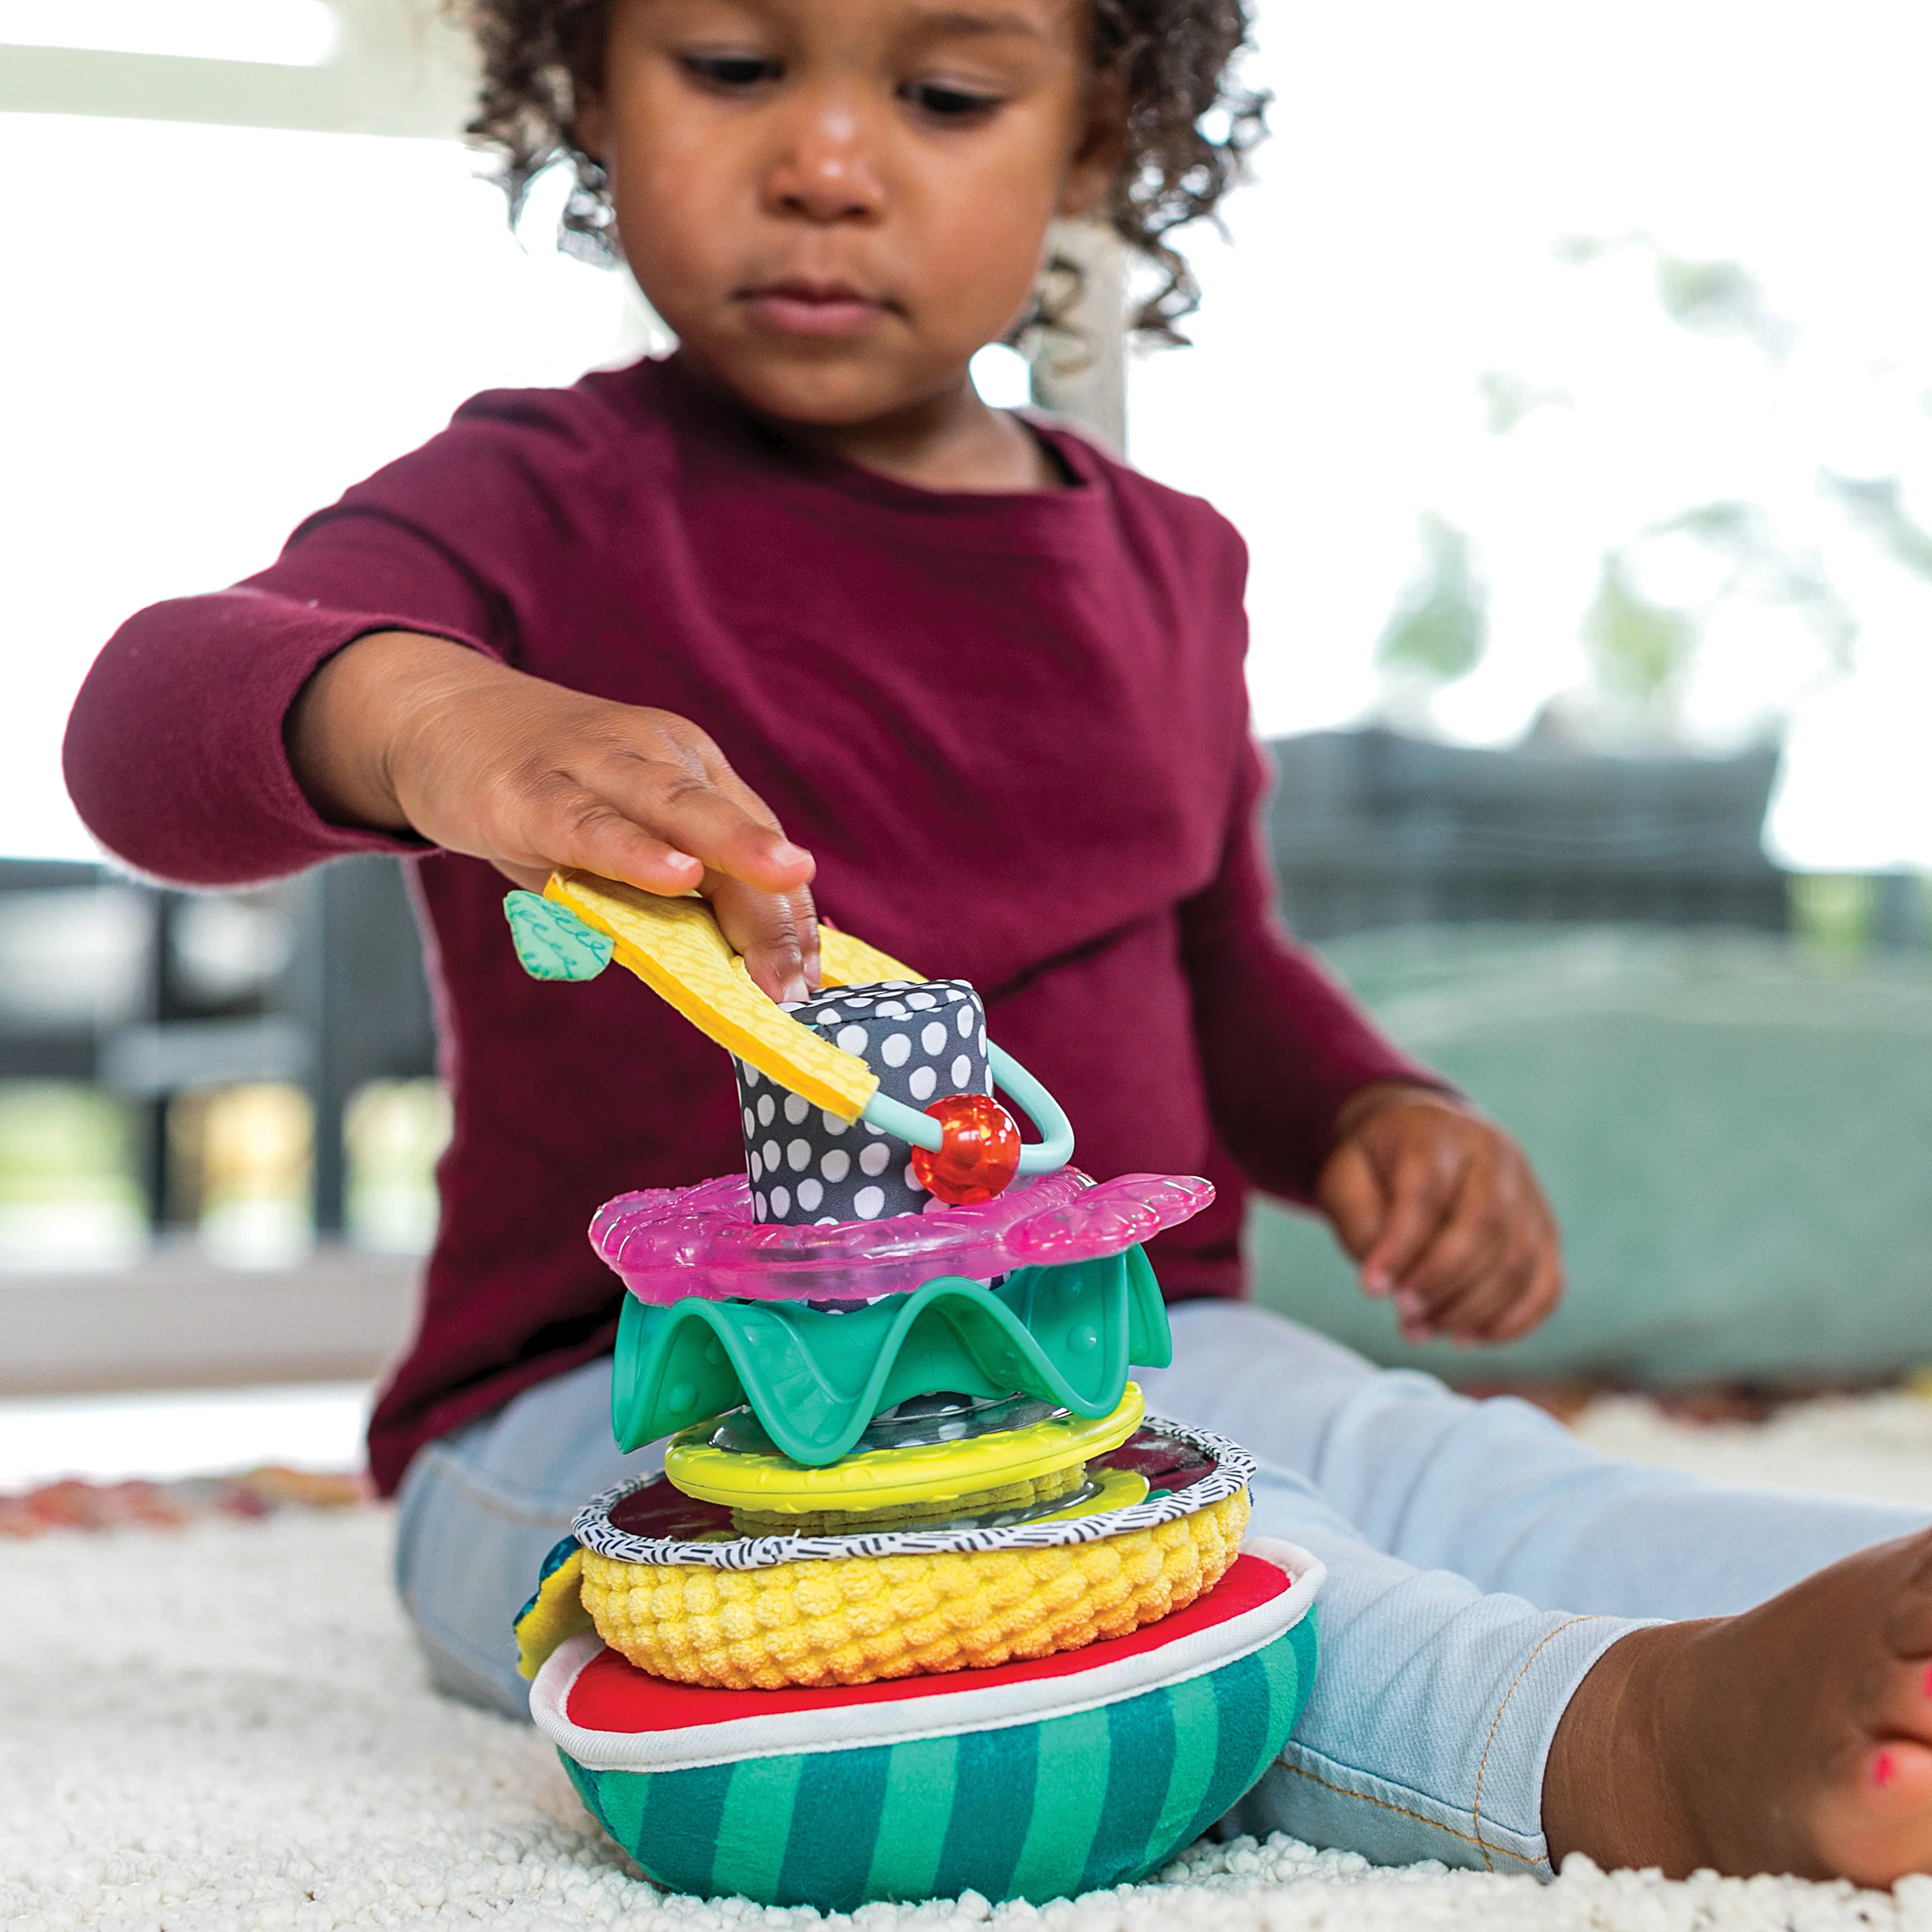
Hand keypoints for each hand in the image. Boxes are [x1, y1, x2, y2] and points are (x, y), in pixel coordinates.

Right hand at [286, 631, 817, 1000]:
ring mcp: (591, 764)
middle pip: (730, 824)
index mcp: (689, 768)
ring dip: (731, 847)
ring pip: (673, 806)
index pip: (757, 839)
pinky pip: (587, 822)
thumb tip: (727, 971)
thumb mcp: (614, 836)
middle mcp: (654, 754)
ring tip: (782, 878)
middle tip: (808, 968)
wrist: (435, 716)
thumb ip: (664, 897)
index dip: (788, 911)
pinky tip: (671, 874)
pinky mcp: (527, 789)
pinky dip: (631, 849)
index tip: (814, 977)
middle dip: (776, 898)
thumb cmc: (540, 792)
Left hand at [1315, 1082, 1562, 1345]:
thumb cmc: (1379, 1164)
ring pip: (1517, 1262)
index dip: (1401, 1247)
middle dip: (1440, 1282)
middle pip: (1485, 1227)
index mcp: (1440, 1134)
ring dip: (1469, 1310)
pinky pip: (1546, 1285)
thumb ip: (1358, 1220)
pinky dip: (1510, 1322)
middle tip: (1402, 1312)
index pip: (1428, 1193)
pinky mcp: (1546, 1231)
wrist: (1427, 1137)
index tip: (1371, 1289)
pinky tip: (1466, 1337)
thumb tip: (1388, 1280)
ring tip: (1419, 1329)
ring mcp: (1530, 1195)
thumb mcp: (1346, 1175)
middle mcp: (1497, 1158)